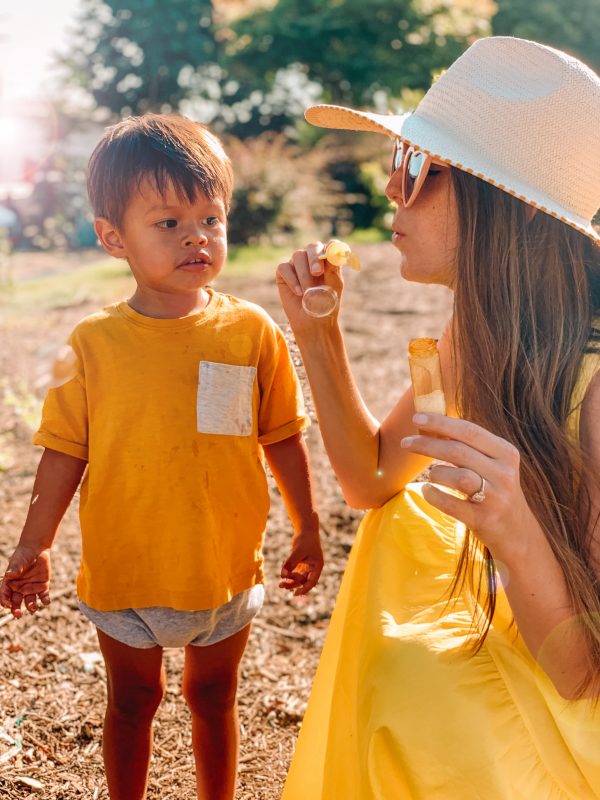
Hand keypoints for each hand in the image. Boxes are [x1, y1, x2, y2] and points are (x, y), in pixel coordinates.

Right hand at [0, 546, 51, 617]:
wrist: (37, 549)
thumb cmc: (23, 555)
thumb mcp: (17, 562)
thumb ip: (14, 569)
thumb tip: (8, 575)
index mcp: (10, 584)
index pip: (5, 596)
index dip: (5, 602)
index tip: (8, 605)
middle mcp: (20, 588)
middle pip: (16, 602)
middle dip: (16, 610)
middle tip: (18, 615)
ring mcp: (31, 588)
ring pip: (30, 602)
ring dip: (31, 606)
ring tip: (33, 608)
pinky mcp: (42, 586)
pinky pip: (43, 596)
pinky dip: (45, 600)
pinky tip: (46, 601)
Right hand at [275, 241, 343, 331]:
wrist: (313, 324)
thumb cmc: (326, 305)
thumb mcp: (333, 286)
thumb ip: (333, 267)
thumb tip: (333, 249)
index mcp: (329, 261)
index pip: (331, 245)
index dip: (331, 247)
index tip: (331, 255)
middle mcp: (313, 259)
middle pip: (313, 247)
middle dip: (315, 258)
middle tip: (317, 273)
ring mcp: (297, 264)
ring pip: (298, 256)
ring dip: (304, 274)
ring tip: (308, 292)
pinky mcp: (284, 273)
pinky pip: (285, 268)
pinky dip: (292, 280)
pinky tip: (299, 292)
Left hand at [280, 531, 323, 595]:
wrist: (305, 529)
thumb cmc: (304, 539)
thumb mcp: (297, 552)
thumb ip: (290, 564)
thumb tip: (282, 575)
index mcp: (317, 566)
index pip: (312, 582)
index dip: (304, 589)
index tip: (295, 593)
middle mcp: (313, 568)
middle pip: (304, 581)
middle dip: (293, 584)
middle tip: (282, 586)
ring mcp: (307, 566)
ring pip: (299, 578)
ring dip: (290, 581)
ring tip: (280, 584)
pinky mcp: (301, 563)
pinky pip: (295, 572)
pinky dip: (289, 574)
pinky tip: (282, 574)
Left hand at [400, 413, 536, 557]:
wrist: (517, 532)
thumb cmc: (495, 489)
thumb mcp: (492, 464)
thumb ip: (469, 446)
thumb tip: (431, 424)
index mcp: (506, 453)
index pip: (470, 431)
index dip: (442, 422)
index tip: (417, 417)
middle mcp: (504, 473)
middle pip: (459, 451)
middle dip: (427, 444)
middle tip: (405, 442)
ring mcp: (495, 498)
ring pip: (458, 477)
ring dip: (436, 473)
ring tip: (432, 477)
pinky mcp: (484, 520)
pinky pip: (450, 504)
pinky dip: (433, 495)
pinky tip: (427, 491)